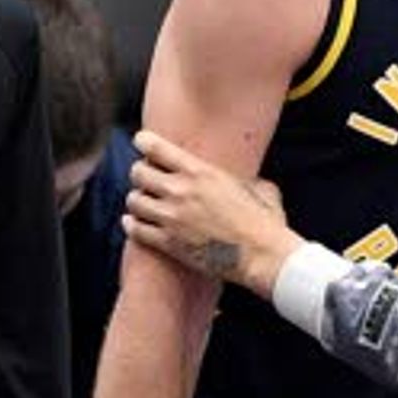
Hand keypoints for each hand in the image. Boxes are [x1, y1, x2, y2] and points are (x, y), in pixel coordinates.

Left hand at [125, 129, 295, 286]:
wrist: (262, 256)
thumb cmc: (265, 222)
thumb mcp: (258, 186)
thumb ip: (242, 179)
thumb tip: (248, 181)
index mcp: (200, 171)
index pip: (154, 146)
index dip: (143, 141)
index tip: (142, 143)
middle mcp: (181, 191)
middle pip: (138, 172)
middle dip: (141, 174)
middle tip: (147, 180)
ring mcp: (172, 218)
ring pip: (133, 200)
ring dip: (137, 201)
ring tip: (144, 205)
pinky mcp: (169, 243)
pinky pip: (136, 229)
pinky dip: (132, 225)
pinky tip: (134, 223)